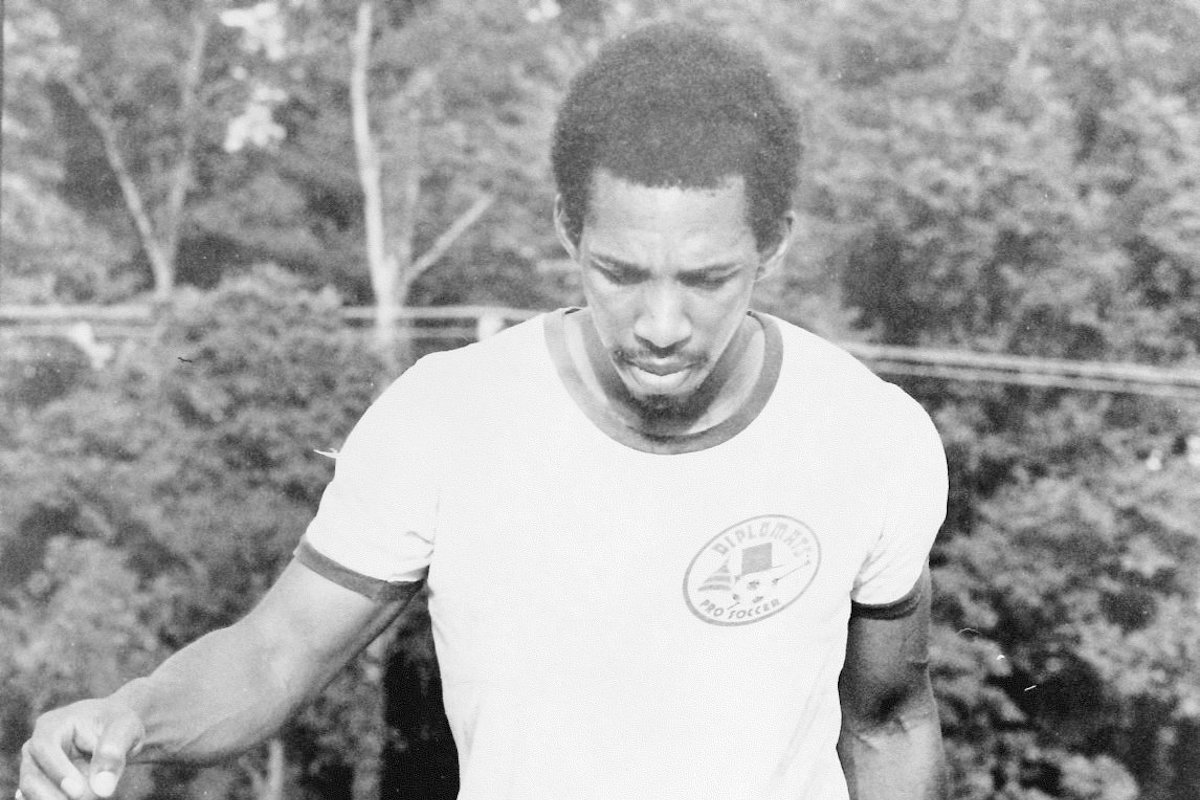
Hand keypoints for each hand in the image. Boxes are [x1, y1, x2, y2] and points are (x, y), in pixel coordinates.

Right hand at [18, 698, 144, 799]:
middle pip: (31, 776)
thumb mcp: (126, 728)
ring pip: (34, 792)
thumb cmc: (121, 723)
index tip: (79, 791)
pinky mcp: (45, 784)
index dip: (59, 771)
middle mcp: (37, 747)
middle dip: (53, 794)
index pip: (45, 747)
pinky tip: (83, 799)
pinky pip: (44, 797)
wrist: (119, 732)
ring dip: (58, 799)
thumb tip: (102, 788)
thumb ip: (114, 752)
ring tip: (92, 798)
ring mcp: (38, 767)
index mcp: (53, 724)